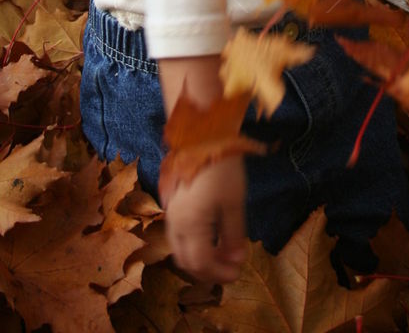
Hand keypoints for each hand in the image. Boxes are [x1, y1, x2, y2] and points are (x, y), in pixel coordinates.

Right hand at [162, 154, 247, 285]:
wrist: (202, 134)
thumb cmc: (221, 168)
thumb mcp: (234, 202)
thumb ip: (234, 234)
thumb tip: (236, 260)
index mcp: (190, 225)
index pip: (201, 264)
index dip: (219, 274)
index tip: (238, 273)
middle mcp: (174, 223)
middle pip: (186, 261)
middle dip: (209, 270)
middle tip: (230, 268)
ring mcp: (170, 212)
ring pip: (180, 249)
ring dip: (200, 257)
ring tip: (223, 253)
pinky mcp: (171, 202)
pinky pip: (178, 234)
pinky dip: (193, 243)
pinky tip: (211, 237)